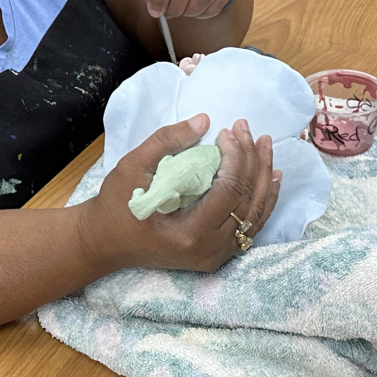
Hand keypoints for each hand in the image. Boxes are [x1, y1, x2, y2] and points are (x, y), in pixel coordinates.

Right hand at [78, 114, 281, 273]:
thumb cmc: (116, 204)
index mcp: (190, 234)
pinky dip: (263, 200)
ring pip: (255, 214)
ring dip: (263, 177)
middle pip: (246, 200)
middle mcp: (210, 250)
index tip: (227, 130)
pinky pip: (250, 226)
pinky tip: (272, 179)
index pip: (229, 190)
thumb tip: (204, 120)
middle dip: (251, 159)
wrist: (104, 242)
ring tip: (267, 146)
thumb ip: (167, 141)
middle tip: (246, 128)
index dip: (235, 156)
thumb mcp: (133, 167)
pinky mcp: (216, 254)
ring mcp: (216, 256)